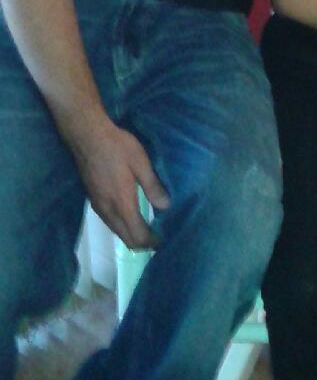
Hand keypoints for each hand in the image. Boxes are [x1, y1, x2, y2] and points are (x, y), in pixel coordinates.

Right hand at [70, 119, 169, 249]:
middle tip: (157, 237)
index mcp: (122, 204)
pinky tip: (129, 216)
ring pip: (115, 231)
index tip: (163, 239)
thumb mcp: (141, 163)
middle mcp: (108, 210)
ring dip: (130, 234)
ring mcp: (98, 206)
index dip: (151, 242)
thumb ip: (153, 186)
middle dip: (141, 243)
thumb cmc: (117, 147)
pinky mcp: (93, 199)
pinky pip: (109, 222)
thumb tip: (166, 206)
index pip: (137, 235)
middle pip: (125, 238)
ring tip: (146, 229)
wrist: (87, 136)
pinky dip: (121, 226)